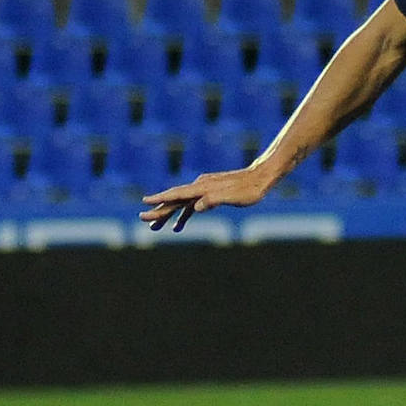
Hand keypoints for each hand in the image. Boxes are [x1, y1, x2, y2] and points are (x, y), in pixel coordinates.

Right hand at [139, 166, 271, 231]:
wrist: (260, 177)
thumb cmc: (249, 189)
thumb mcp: (233, 197)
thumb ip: (213, 200)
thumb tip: (196, 208)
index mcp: (202, 188)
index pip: (177, 195)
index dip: (160, 200)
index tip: (144, 204)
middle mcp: (200, 187)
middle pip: (175, 200)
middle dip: (159, 211)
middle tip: (144, 220)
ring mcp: (205, 189)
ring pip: (182, 203)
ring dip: (169, 215)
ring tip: (157, 228)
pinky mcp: (210, 193)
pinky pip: (192, 205)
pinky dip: (184, 214)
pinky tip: (180, 225)